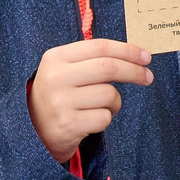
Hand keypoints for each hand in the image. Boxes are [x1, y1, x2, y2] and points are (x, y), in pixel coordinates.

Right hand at [27, 38, 150, 162]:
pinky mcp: (68, 125)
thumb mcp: (64, 71)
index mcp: (55, 58)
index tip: (146, 57)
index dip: (127, 50)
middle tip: (148, 77)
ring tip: (101, 107)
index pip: (100, 48)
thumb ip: (92, 60)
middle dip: (134, 71)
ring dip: (114, 102)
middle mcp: (56, 78)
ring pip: (109, 95)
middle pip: (108, 68)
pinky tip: (90, 121)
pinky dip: (105, 119)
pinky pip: (104, 117)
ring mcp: (60, 102)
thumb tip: (135, 55)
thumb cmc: (58, 97)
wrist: (31, 132)